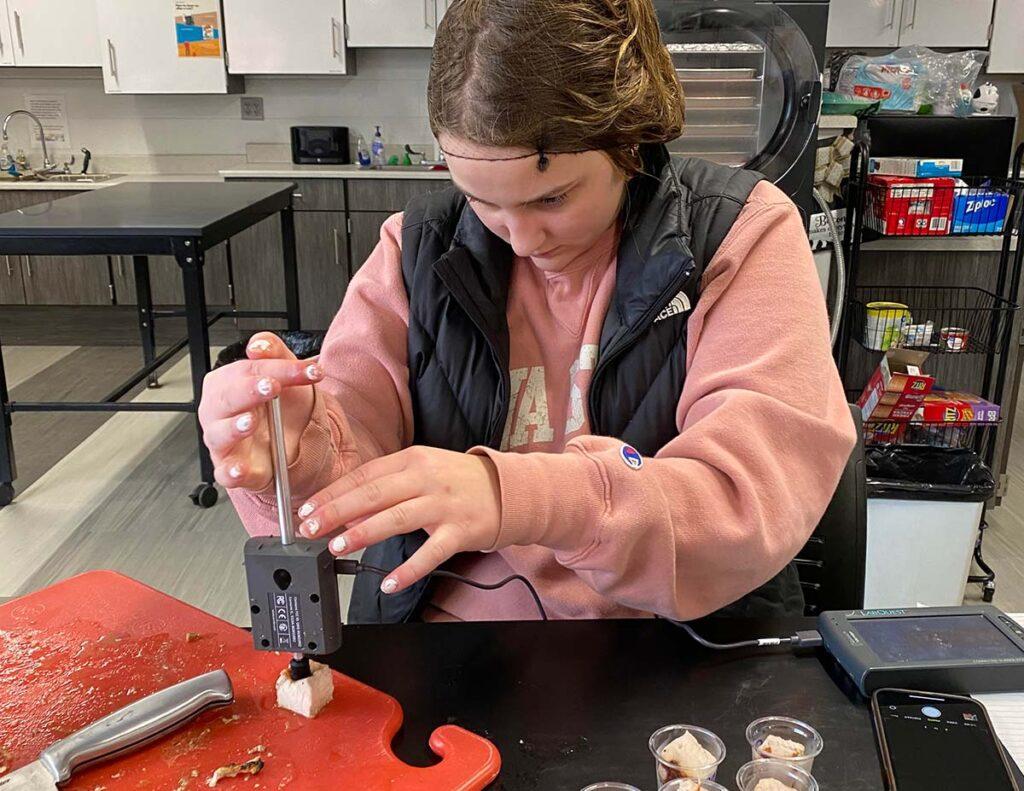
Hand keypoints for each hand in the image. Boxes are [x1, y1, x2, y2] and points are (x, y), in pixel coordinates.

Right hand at [198, 331, 324, 490]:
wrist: (296, 444)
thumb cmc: (283, 408)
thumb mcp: (287, 378)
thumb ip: (276, 355)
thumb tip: (260, 344)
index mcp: (228, 384)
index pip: (247, 369)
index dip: (277, 368)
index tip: (307, 370)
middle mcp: (219, 413)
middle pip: (225, 399)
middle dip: (248, 391)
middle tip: (271, 386)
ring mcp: (224, 442)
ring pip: (219, 435)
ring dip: (234, 428)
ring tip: (251, 421)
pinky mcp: (232, 470)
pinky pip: (226, 473)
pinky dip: (232, 472)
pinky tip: (240, 468)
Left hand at [295, 446, 501, 594]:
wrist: (508, 490)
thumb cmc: (459, 481)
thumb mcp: (421, 473)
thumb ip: (386, 489)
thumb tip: (348, 511)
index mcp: (413, 460)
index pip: (364, 475)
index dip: (333, 493)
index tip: (307, 510)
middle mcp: (426, 479)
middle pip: (374, 494)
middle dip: (337, 512)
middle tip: (311, 529)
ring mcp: (444, 505)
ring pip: (396, 518)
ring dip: (364, 533)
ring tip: (338, 547)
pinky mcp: (460, 531)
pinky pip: (430, 553)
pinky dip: (408, 569)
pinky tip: (389, 581)